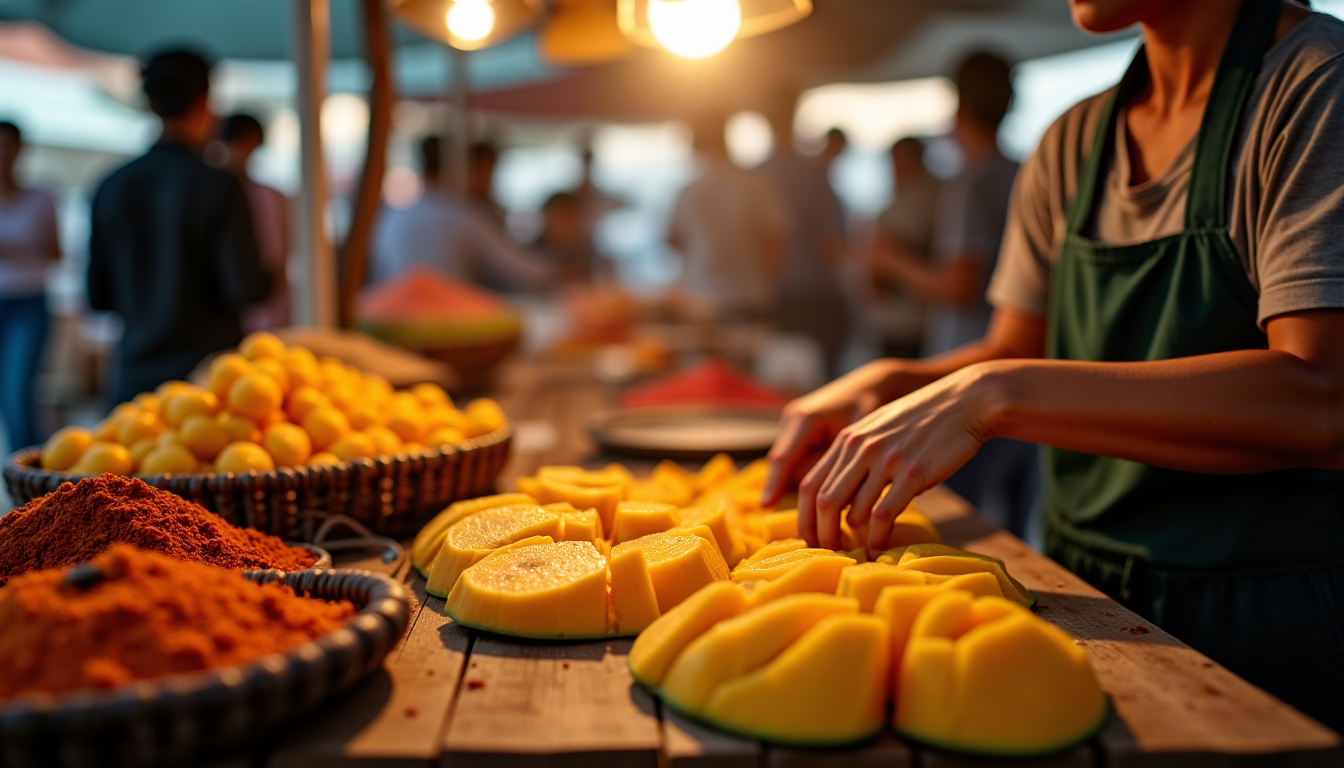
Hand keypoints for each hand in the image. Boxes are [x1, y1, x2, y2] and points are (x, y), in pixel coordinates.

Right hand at [762, 360, 901, 507]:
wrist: (873, 383)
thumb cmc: (871, 407)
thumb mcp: (860, 436)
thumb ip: (841, 464)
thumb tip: (827, 500)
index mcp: (806, 418)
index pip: (784, 458)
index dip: (774, 484)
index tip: (766, 506)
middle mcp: (794, 418)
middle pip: (783, 463)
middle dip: (785, 492)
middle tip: (797, 523)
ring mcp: (794, 422)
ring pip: (789, 462)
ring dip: (798, 485)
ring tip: (810, 518)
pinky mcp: (799, 429)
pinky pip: (797, 456)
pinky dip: (805, 474)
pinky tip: (816, 496)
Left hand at [798, 364, 995, 556]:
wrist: (964, 402)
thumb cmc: (921, 422)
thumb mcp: (878, 430)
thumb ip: (855, 457)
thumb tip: (839, 499)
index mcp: (847, 439)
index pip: (809, 484)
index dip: (804, 516)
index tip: (809, 537)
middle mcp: (861, 448)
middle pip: (825, 501)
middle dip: (822, 534)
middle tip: (829, 552)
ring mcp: (886, 460)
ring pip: (853, 511)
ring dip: (852, 539)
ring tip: (856, 552)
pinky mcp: (913, 473)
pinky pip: (884, 514)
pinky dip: (877, 537)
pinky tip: (879, 548)